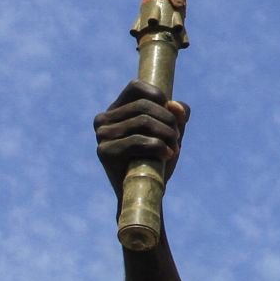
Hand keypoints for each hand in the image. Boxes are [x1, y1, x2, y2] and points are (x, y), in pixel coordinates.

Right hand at [94, 79, 188, 202]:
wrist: (145, 193)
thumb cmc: (157, 159)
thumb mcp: (171, 132)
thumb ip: (177, 114)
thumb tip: (175, 105)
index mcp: (115, 110)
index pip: (136, 87)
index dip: (158, 96)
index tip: (172, 117)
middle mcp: (103, 120)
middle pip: (143, 106)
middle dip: (168, 120)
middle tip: (177, 138)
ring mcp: (102, 135)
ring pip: (143, 121)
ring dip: (167, 134)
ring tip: (175, 148)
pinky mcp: (105, 152)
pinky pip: (137, 140)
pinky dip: (158, 146)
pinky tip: (167, 155)